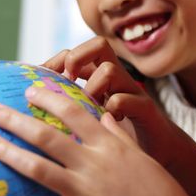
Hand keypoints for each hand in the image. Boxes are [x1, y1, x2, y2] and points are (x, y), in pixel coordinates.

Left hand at [0, 87, 190, 195]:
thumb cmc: (157, 189)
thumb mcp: (140, 157)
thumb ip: (118, 137)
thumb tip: (104, 117)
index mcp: (109, 144)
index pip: (74, 112)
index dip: (49, 99)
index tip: (29, 90)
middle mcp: (95, 162)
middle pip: (47, 135)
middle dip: (17, 120)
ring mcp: (86, 187)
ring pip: (39, 166)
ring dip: (10, 151)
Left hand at [43, 37, 195, 195]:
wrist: (159, 149)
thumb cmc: (119, 133)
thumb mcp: (93, 113)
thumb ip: (73, 103)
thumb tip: (36, 103)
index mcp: (100, 77)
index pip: (78, 51)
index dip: (59, 59)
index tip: (43, 79)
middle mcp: (118, 78)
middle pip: (99, 46)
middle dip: (78, 56)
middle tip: (68, 79)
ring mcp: (132, 91)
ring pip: (110, 69)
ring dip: (93, 86)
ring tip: (89, 106)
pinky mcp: (146, 108)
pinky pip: (128, 98)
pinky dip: (114, 108)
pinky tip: (109, 121)